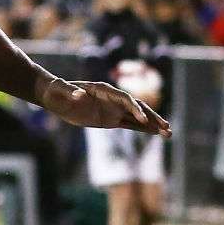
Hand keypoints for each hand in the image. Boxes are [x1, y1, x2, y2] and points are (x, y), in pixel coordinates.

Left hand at [40, 78, 170, 135]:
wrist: (54, 95)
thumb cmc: (57, 90)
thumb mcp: (61, 90)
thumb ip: (71, 92)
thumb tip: (80, 95)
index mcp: (104, 90)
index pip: (125, 99)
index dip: (135, 108)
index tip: (142, 120)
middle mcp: (113, 99)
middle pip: (137, 107)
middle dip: (152, 117)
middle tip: (167, 128)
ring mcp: (113, 109)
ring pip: (137, 117)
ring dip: (152, 125)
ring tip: (169, 134)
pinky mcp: (110, 120)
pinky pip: (130, 125)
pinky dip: (143, 129)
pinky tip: (155, 134)